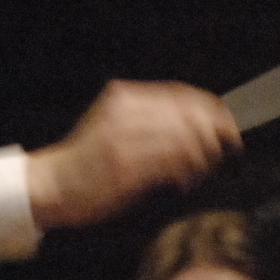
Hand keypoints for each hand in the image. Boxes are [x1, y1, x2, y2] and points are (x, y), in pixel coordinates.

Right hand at [26, 81, 239, 228]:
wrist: (51, 185)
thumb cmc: (88, 162)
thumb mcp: (115, 124)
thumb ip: (151, 118)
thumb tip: (198, 123)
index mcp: (125, 97)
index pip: (180, 94)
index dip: (211, 108)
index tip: (229, 123)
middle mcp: (126, 111)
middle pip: (188, 113)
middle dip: (215, 130)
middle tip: (228, 146)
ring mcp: (126, 138)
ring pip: (184, 138)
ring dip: (203, 155)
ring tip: (203, 168)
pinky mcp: (127, 166)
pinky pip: (172, 163)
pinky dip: (187, 171)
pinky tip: (186, 181)